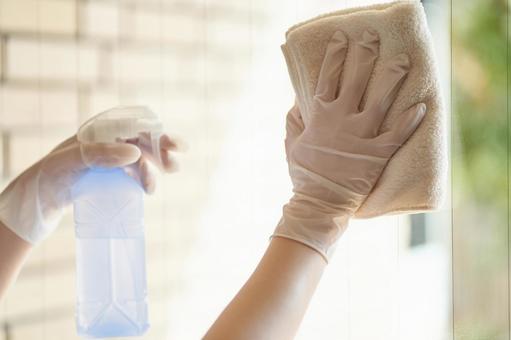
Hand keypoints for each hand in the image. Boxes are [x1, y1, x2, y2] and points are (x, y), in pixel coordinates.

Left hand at [0, 133, 180, 243]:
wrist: (35, 201)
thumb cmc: (49, 175)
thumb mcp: (71, 161)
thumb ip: (101, 153)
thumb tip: (136, 152)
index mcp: (100, 132)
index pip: (135, 127)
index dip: (159, 134)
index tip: (179, 146)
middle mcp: (108, 143)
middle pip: (143, 143)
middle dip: (162, 153)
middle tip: (175, 167)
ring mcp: (110, 160)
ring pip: (141, 160)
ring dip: (153, 171)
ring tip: (153, 189)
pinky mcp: (110, 177)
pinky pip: (133, 175)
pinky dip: (143, 180)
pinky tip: (147, 189)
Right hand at [273, 30, 425, 260]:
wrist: (319, 203)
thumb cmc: (303, 174)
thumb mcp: (291, 143)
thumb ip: (294, 118)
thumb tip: (298, 98)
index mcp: (320, 115)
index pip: (328, 77)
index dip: (336, 55)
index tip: (342, 38)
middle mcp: (342, 120)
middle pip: (356, 79)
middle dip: (365, 55)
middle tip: (373, 37)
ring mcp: (361, 136)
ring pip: (381, 99)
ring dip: (393, 78)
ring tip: (404, 60)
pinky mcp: (377, 154)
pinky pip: (398, 134)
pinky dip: (410, 121)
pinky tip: (421, 106)